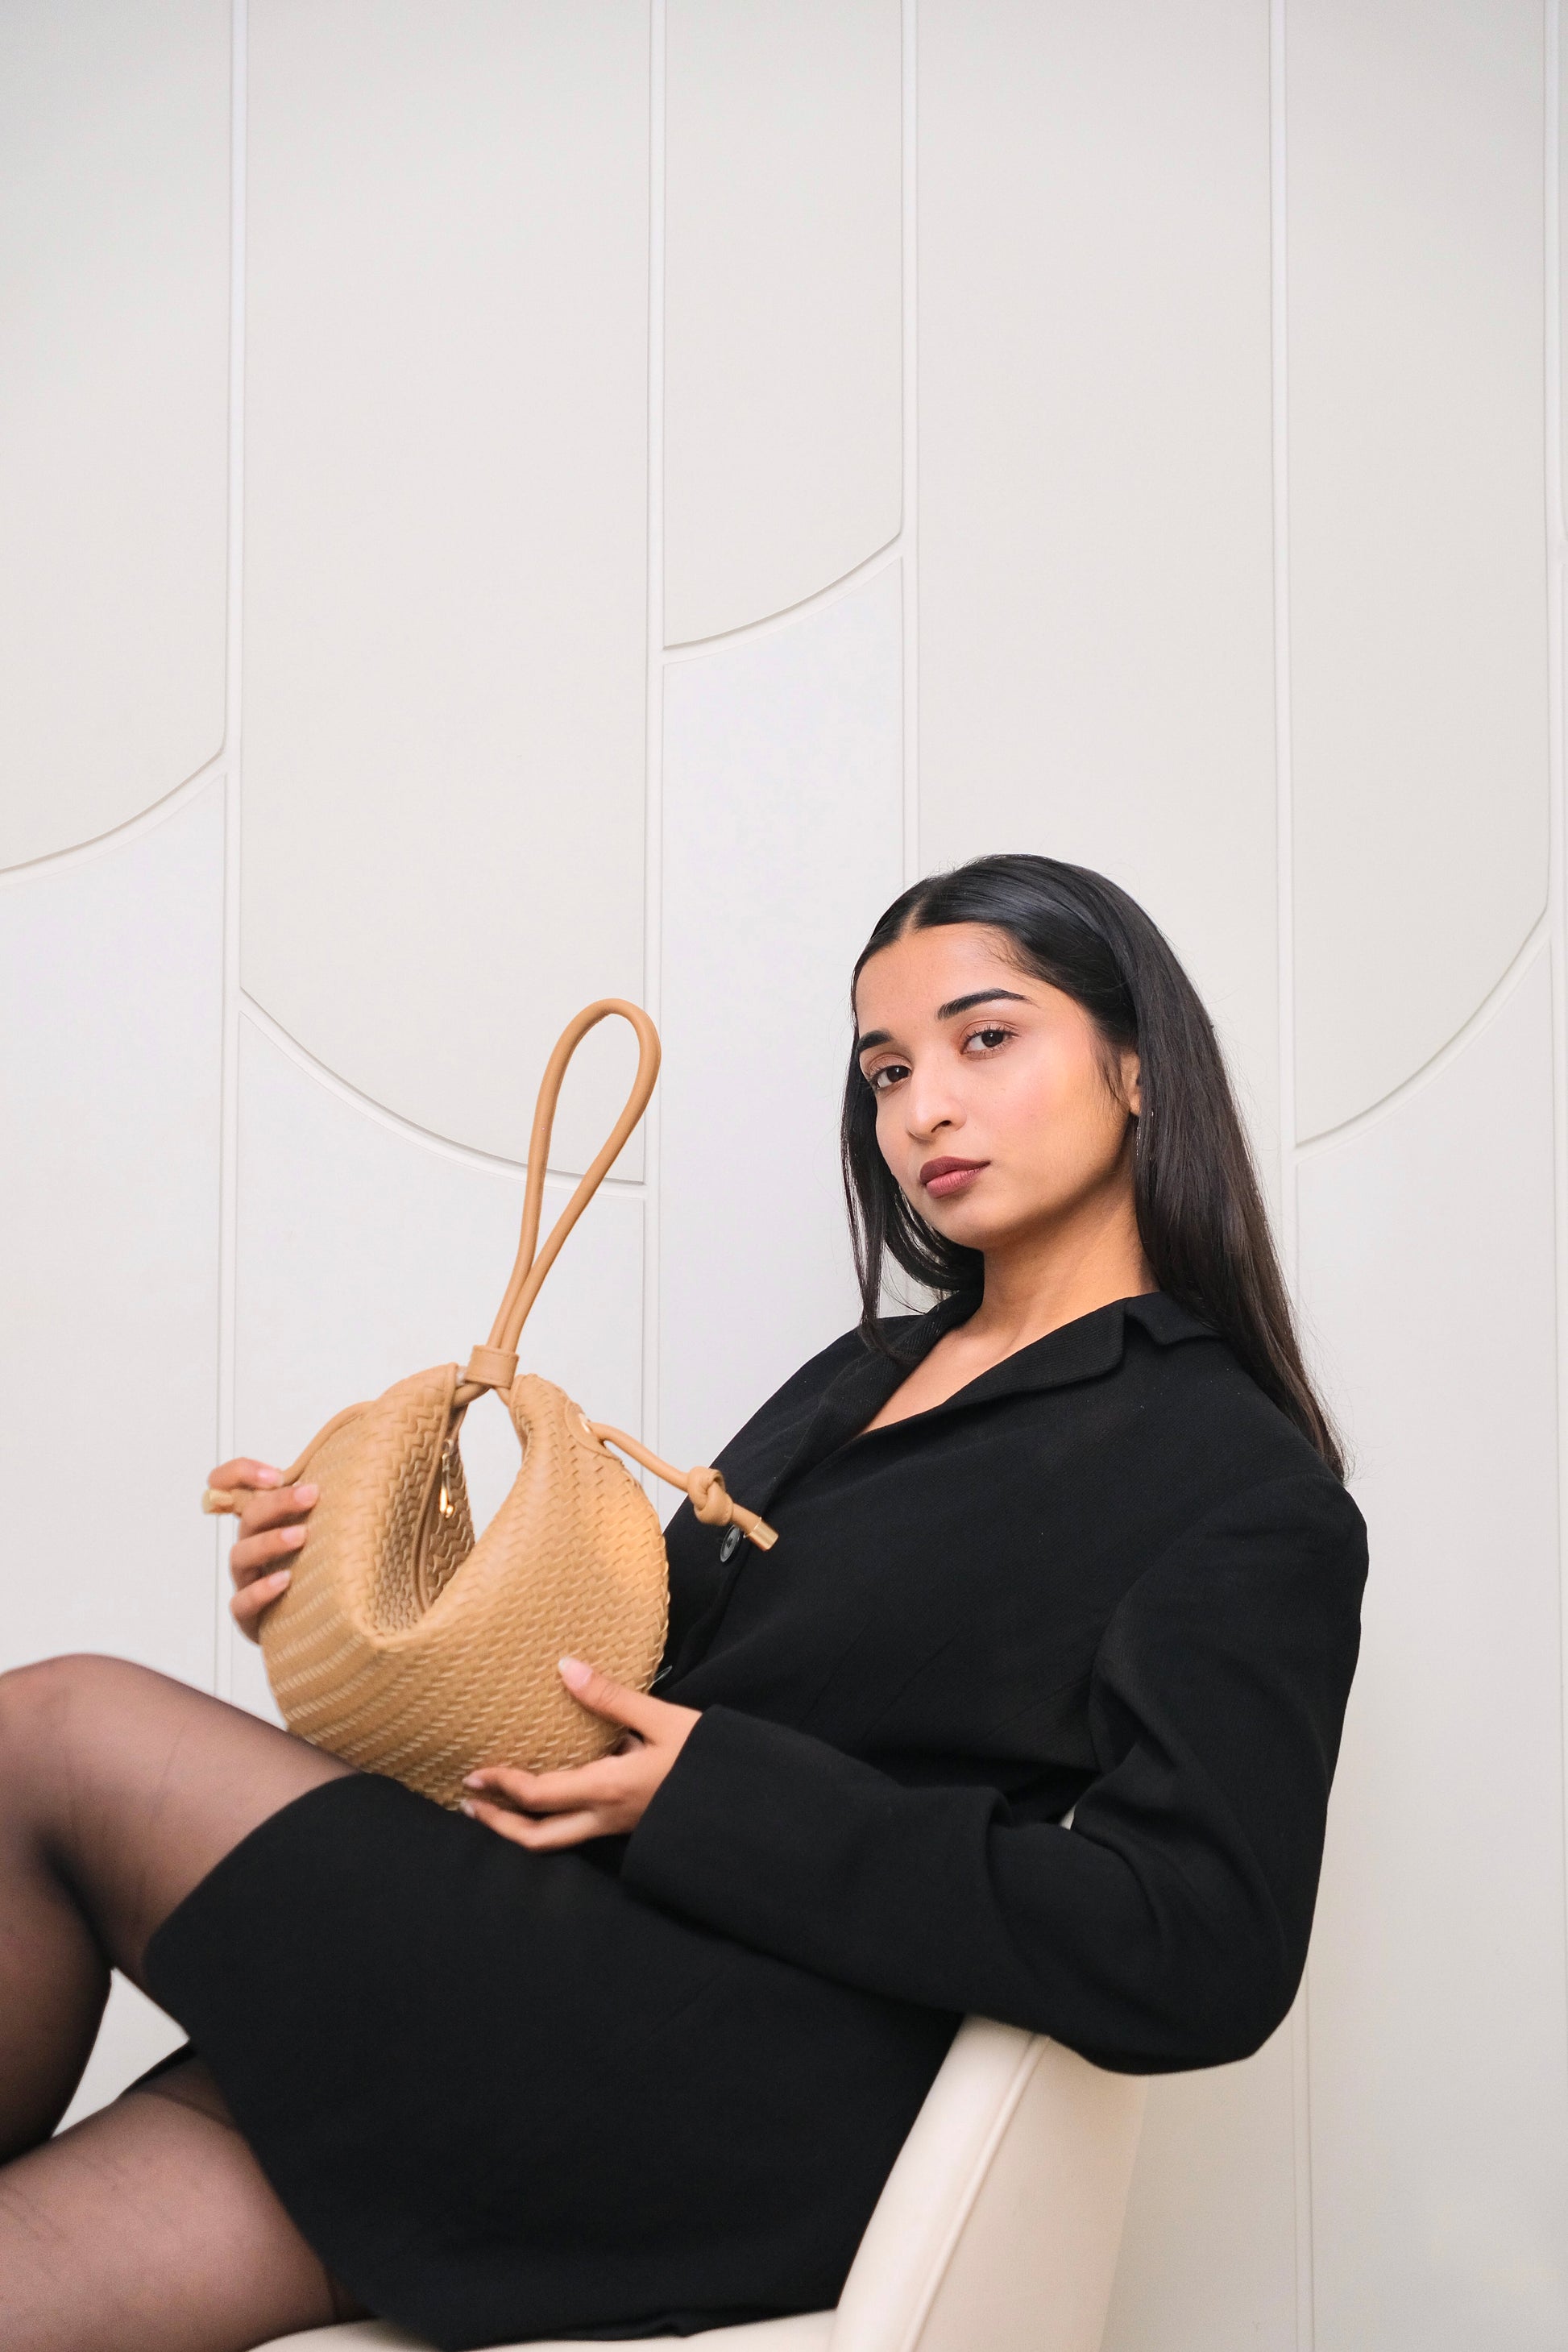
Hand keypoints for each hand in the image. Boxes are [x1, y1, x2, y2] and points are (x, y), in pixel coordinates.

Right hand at [207, 1456, 319, 1641]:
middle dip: (277, 1502)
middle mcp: (251, 1546)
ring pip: (241, 1555)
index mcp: (264, 1521)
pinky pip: (242, 1603)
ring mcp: (247, 1580)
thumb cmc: (321, 1569)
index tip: (275, 1474)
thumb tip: (366, 1462)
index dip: (240, 1473)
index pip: (231, 1485)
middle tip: (311, 1495)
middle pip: (248, 1516)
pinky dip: (261, 1590)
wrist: (317, 1623)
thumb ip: (332, 1499)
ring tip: (301, 1536)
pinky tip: (284, 1580)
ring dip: (270, 1541)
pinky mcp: (249, 1616)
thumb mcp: (325, 1528)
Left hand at [461, 1658, 698, 1850]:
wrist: (744, 1799)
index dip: (501, 1787)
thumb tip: (566, 1667)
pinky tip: (552, 1793)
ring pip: (557, 1841)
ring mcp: (617, 1826)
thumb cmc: (705, 1758)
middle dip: (500, 1824)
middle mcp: (606, 1816)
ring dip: (522, 1826)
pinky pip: (579, 1829)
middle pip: (538, 1839)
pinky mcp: (628, 1823)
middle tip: (470, 1805)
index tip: (473, 1775)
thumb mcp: (662, 1718)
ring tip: (498, 1805)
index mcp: (608, 1789)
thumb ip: (611, 1697)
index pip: (539, 1796)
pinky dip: (552, 1818)